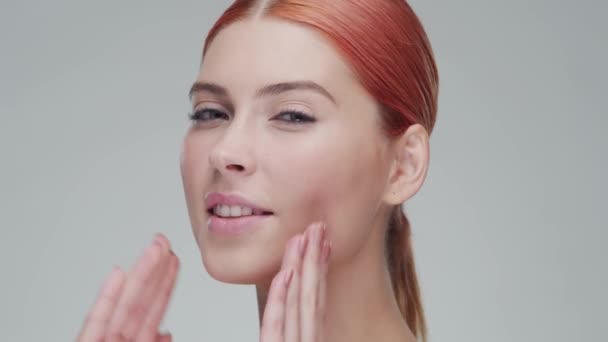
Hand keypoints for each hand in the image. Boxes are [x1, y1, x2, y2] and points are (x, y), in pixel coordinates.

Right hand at [77, 234, 179, 341]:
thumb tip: (166, 334)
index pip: (152, 311)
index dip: (164, 284)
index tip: (172, 259)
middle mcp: (119, 340)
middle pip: (139, 301)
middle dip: (154, 269)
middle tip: (163, 241)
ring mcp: (102, 341)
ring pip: (123, 304)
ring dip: (140, 274)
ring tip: (153, 248)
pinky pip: (96, 320)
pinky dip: (106, 297)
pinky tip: (117, 273)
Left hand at [260, 222, 331, 341]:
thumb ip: (290, 335)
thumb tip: (288, 316)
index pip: (316, 304)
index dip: (320, 272)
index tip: (323, 246)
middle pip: (312, 297)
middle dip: (315, 258)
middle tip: (318, 228)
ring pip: (300, 303)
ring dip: (302, 266)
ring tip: (305, 237)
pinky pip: (275, 326)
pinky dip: (280, 299)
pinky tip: (285, 274)